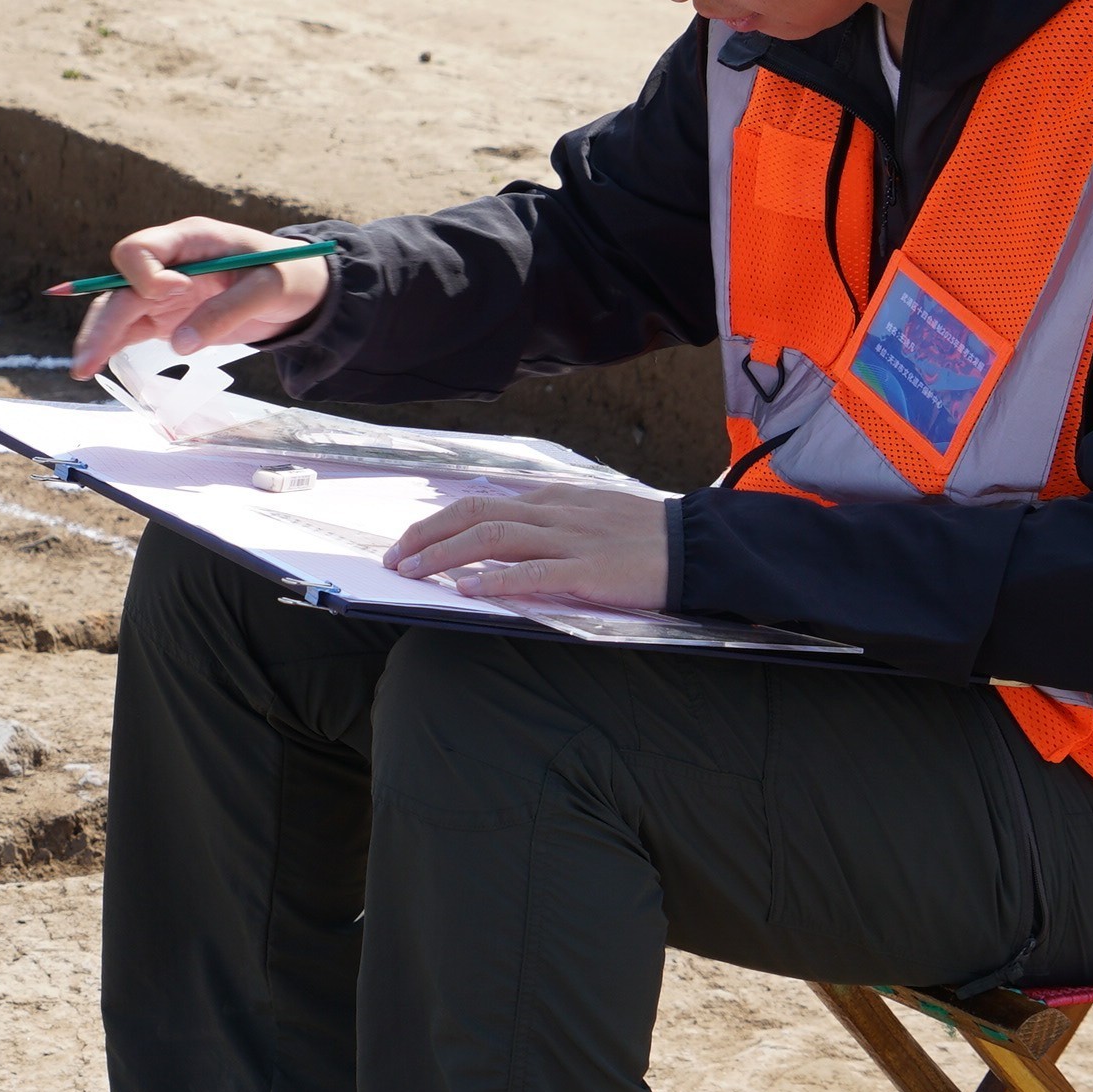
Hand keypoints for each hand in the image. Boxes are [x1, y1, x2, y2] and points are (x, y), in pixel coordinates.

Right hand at [69, 217, 334, 376]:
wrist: (299, 290)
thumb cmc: (288, 275)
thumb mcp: (268, 288)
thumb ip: (226, 311)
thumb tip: (180, 344)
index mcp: (189, 239)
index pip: (140, 250)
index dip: (146, 276)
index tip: (177, 293)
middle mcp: (168, 263)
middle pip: (120, 286)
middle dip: (103, 320)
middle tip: (88, 359)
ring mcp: (164, 291)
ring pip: (117, 310)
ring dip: (98, 337)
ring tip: (81, 369)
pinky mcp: (166, 317)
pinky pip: (130, 329)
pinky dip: (112, 345)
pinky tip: (93, 366)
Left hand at [384, 484, 672, 613]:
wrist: (698, 546)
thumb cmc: (644, 537)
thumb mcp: (590, 514)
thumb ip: (548, 520)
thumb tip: (501, 529)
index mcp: (553, 500)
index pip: (482, 502)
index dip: (438, 521)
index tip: (409, 541)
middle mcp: (555, 513)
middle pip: (475, 513)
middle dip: (427, 535)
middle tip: (394, 559)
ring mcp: (571, 540)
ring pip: (493, 538)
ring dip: (445, 556)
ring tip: (412, 573)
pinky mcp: (589, 570)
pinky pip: (534, 573)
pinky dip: (495, 581)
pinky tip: (467, 591)